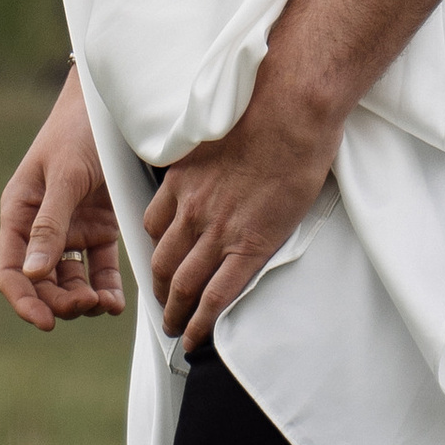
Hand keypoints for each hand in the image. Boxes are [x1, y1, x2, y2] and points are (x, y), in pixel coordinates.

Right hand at [0, 67, 124, 328]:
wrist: (114, 104)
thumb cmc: (80, 130)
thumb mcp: (65, 175)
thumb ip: (50, 224)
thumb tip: (33, 274)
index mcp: (19, 212)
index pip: (11, 270)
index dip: (24, 300)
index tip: (45, 321)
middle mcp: (41, 227)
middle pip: (42, 282)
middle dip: (60, 301)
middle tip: (84, 306)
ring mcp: (72, 229)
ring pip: (70, 280)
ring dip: (82, 299)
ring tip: (102, 304)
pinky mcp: (100, 227)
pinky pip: (99, 268)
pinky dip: (105, 288)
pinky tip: (114, 303)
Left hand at [143, 61, 342, 349]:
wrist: (291, 109)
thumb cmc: (264, 107)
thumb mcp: (218, 129)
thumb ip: (209, 152)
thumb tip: (221, 150)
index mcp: (182, 180)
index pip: (153, 223)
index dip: (155, 247)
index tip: (160, 259)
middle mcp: (191, 209)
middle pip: (162, 260)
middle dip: (160, 288)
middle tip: (163, 304)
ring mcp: (218, 231)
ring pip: (184, 284)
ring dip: (176, 312)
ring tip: (176, 328)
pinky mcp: (249, 247)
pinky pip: (216, 296)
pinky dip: (202, 323)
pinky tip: (197, 338)